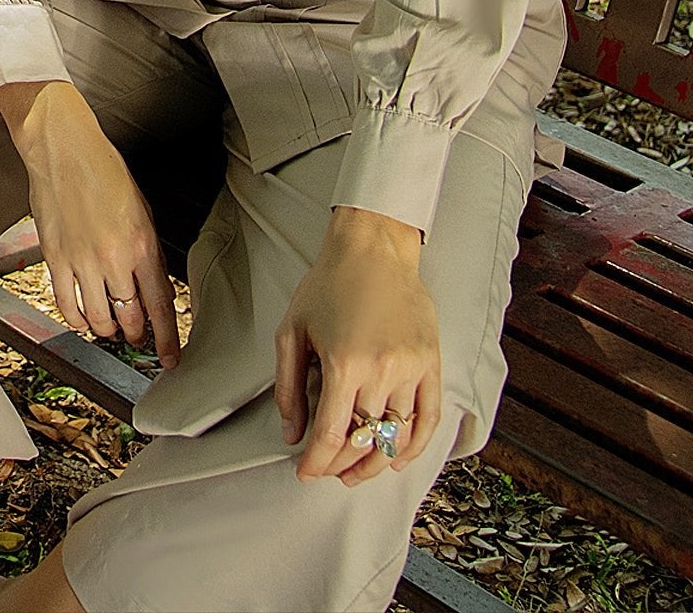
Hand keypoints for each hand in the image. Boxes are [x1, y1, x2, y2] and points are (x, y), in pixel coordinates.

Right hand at [0, 80, 179, 368]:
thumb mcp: (141, 208)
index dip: (167, 337)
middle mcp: (114, 258)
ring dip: (107, 329)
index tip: (170, 357)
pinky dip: (77, 319)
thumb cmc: (103, 170)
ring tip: (110, 328)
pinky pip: (67, 304)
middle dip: (137, 334)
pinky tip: (82, 319)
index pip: (160, 304)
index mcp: (142, 243)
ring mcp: (82, 261)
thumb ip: (147, 249)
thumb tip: (151, 282)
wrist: (64, 150)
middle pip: (130, 316)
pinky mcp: (56, 259)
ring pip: (98, 317)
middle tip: (138, 337)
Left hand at [274, 205, 439, 486]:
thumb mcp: (292, 330)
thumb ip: (288, 386)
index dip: (316, 462)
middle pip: (363, 440)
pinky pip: (429, 418)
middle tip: (327, 470)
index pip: (331, 435)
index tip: (305, 472)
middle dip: (340, 465)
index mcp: (344, 363)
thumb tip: (292, 433)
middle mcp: (381, 370)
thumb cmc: (328, 284)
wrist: (373, 248)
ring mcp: (411, 368)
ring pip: (397, 436)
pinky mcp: (431, 362)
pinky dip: (415, 446)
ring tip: (356, 472)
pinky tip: (397, 458)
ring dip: (375, 462)